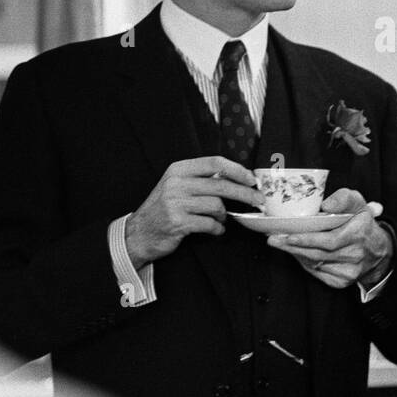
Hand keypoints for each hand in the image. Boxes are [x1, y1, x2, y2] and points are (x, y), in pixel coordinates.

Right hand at [125, 156, 264, 268]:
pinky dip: (217, 228)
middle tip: (258, 201)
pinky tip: (215, 230)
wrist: (138, 233)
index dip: (237, 170)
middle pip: (221, 185)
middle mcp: (176, 183)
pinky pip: (209, 223)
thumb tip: (237, 179)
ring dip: (224, 215)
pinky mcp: (177, 222)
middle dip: (244, 193)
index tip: (252, 179)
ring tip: (221, 220)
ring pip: (217, 205)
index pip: (215, 163)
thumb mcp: (177, 186)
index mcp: (179, 169)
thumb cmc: (163, 209)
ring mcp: (175, 202)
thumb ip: (201, 180)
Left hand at [267, 188, 392, 289]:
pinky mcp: (342, 282)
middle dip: (292, 247)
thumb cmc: (362, 223)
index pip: (330, 240)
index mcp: (358, 234)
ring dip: (295, 253)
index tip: (289, 235)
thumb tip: (325, 205)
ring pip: (315, 263)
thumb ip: (343, 198)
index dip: (308, 239)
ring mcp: (349, 272)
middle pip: (318, 254)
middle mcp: (355, 255)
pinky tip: (296, 252)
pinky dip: (304, 262)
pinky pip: (317, 272)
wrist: (379, 251)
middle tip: (273, 239)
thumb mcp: (358, 203)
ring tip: (278, 243)